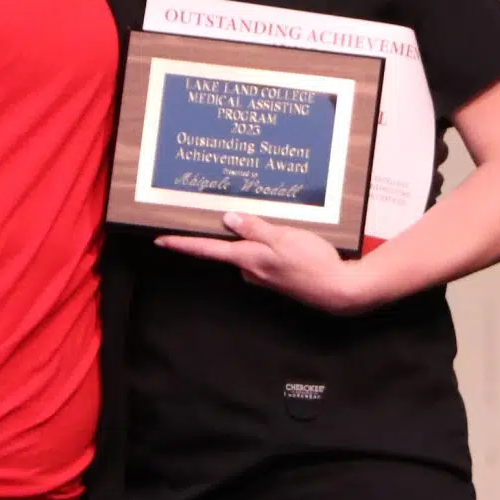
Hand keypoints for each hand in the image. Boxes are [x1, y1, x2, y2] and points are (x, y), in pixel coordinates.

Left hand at [156, 213, 381, 314]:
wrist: (338, 290)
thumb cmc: (313, 263)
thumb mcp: (284, 238)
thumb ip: (254, 228)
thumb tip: (227, 219)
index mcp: (247, 258)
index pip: (207, 249)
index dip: (182, 243)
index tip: (160, 239)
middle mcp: (250, 269)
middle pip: (228, 246)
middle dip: (230, 230)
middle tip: (234, 209)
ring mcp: (263, 274)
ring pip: (249, 249)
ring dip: (256, 235)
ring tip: (278, 222)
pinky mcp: (277, 275)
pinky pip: (264, 255)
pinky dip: (271, 244)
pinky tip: (290, 238)